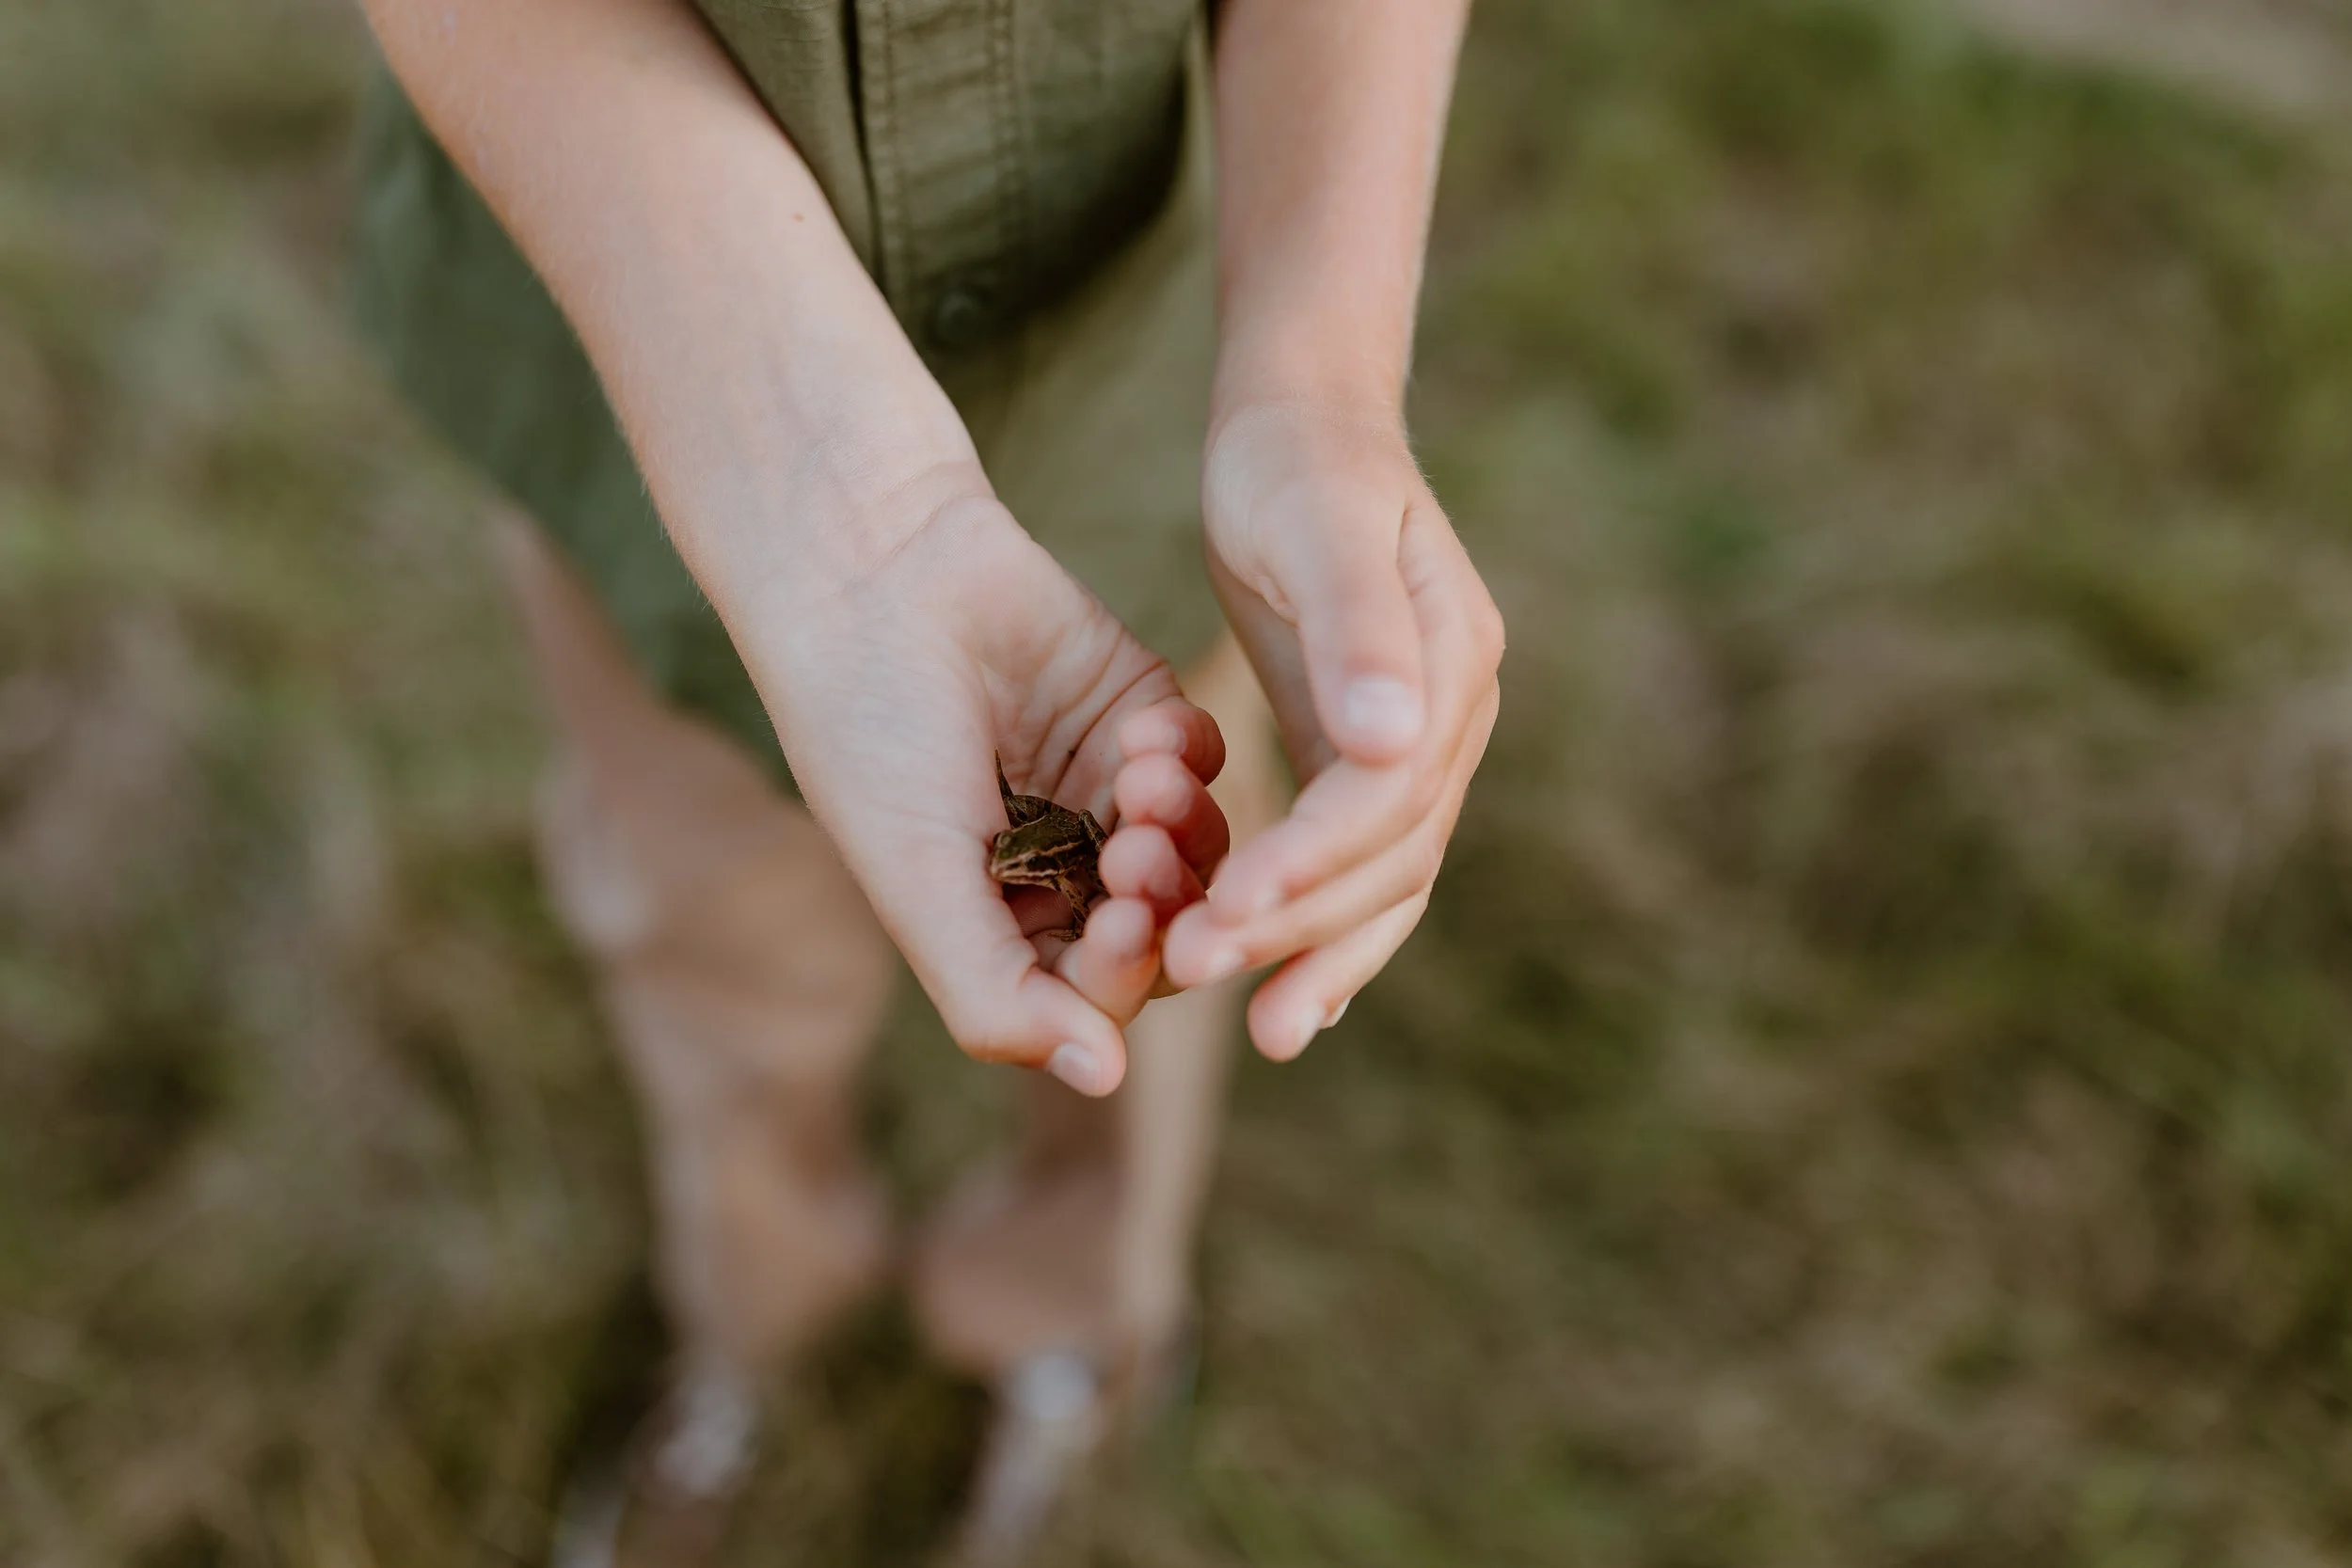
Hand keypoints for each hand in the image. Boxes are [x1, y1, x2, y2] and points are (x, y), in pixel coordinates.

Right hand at [741, 477, 1229, 1097]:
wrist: (873, 572)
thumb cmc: (869, 732)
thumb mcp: (915, 876)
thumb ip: (994, 991)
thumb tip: (1104, 1082)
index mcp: (1002, 927)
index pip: (1098, 995)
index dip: (1125, 973)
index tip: (1119, 922)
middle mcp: (1065, 871)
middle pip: (1164, 931)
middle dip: (1162, 902)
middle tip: (1134, 846)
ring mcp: (1111, 795)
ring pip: (1198, 852)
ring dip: (1183, 830)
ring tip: (1136, 778)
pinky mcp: (1146, 717)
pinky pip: (1207, 766)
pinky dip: (1189, 760)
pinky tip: (1140, 729)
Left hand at [1146, 402, 1502, 1058]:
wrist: (1306, 419)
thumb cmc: (1297, 456)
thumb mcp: (1316, 519)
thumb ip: (1357, 627)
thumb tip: (1394, 740)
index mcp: (1449, 660)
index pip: (1385, 794)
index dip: (1309, 860)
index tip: (1224, 911)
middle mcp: (1450, 713)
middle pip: (1395, 856)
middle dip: (1306, 928)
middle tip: (1203, 980)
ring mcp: (1418, 740)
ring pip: (1388, 878)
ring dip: (1326, 954)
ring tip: (1263, 1031)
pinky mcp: (1367, 753)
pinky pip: (1358, 860)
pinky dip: (1326, 924)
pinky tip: (1283, 983)